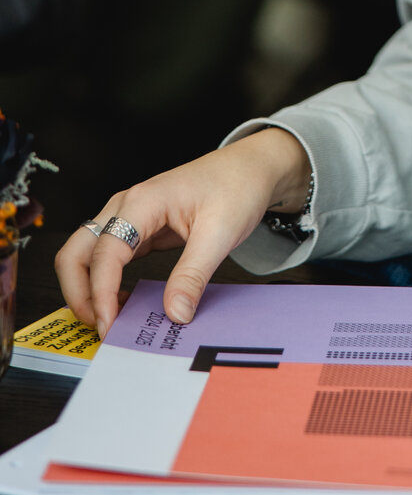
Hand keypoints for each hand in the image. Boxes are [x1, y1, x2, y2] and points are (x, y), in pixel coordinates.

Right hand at [54, 128, 310, 337]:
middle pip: (76, 252)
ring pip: (86, 256)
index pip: (105, 254)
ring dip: (88, 290)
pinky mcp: (139, 228)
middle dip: (79, 294)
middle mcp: (127, 207)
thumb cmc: (237, 185)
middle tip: (101, 327)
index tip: (110, 325)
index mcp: (142, 202)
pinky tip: (124, 303)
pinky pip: (109, 259)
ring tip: (110, 321)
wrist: (252, 167)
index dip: (100, 294)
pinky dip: (106, 283)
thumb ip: (194, 275)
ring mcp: (130, 217)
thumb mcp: (221, 232)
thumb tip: (175, 313)